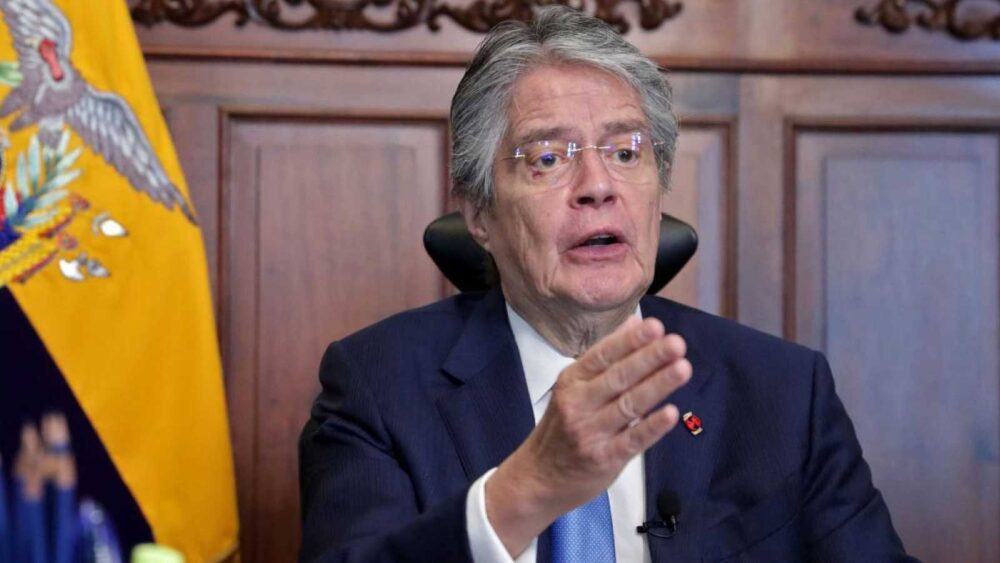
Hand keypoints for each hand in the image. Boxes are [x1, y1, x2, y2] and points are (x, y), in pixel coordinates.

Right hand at [485, 316, 691, 555]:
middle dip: (649, 358)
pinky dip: (652, 427)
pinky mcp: (603, 459)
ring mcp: (590, 432)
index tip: (655, 326)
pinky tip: (671, 413)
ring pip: (629, 405)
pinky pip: (632, 440)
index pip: (603, 355)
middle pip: (618, 377)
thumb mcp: (574, 388)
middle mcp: (578, 403)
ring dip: (657, 386)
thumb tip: (635, 323)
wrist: (537, 479)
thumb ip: (605, 357)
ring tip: (682, 369)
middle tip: (676, 343)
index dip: (630, 340)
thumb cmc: (561, 428)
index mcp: (572, 381)